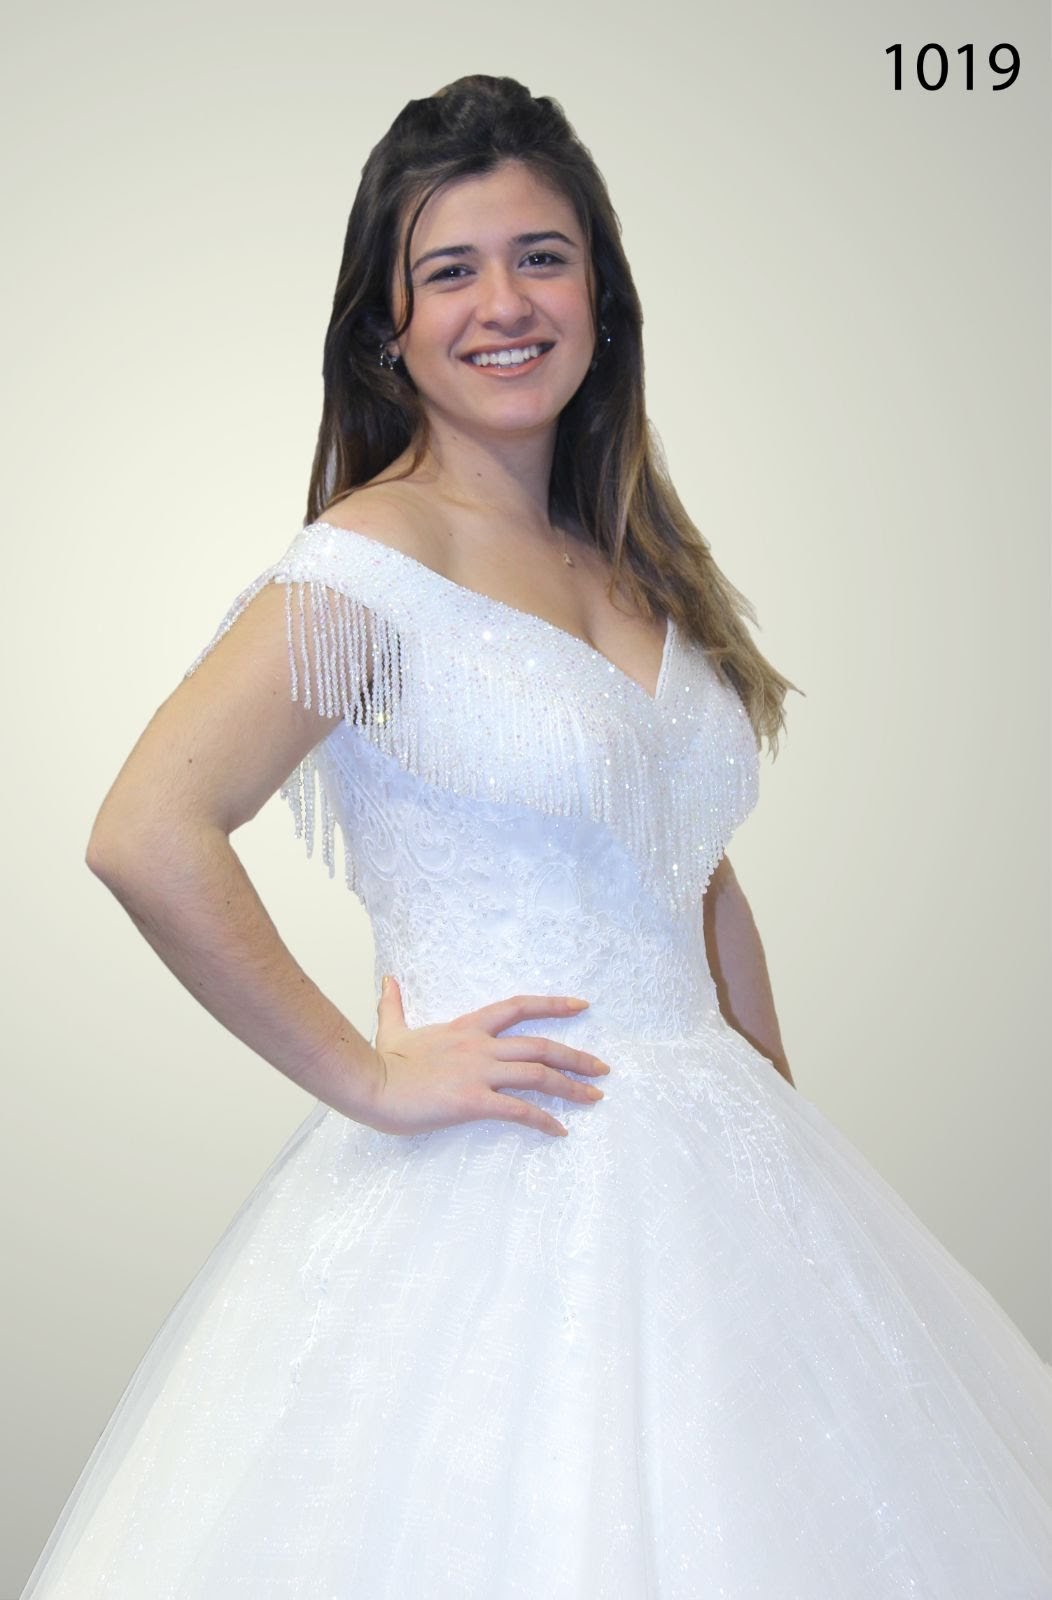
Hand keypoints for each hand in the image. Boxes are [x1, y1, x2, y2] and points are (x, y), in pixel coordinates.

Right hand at [356, 976, 610, 1138]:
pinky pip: (519, 1111)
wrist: (369, 1084)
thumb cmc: (381, 1063)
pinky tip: (560, 1131)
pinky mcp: (473, 1102)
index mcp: (467, 1027)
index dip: (553, 1005)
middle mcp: (480, 1046)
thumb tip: (388, 981)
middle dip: (577, 1056)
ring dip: (571, 1087)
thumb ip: (394, 1005)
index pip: (518, 1007)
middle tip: (602, 1068)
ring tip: (595, 1097)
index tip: (582, 1006)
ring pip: (538, 1075)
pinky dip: (544, 1120)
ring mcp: (478, 1073)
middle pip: (541, 1045)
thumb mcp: (392, 1029)